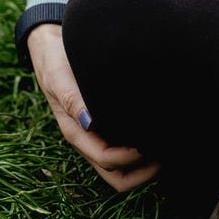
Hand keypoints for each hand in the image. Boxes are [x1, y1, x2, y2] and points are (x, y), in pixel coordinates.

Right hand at [27, 24, 159, 191]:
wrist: (50, 44)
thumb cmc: (55, 62)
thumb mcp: (59, 78)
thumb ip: (73, 100)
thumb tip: (89, 123)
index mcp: (77, 132)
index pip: (107, 160)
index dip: (131, 159)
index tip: (151, 144)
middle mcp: (89, 137)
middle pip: (117, 174)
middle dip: (142, 173)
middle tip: (167, 156)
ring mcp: (98, 132)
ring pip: (123, 165)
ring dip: (144, 164)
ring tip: (168, 147)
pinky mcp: (107, 120)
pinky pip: (124, 144)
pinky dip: (142, 148)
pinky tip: (158, 131)